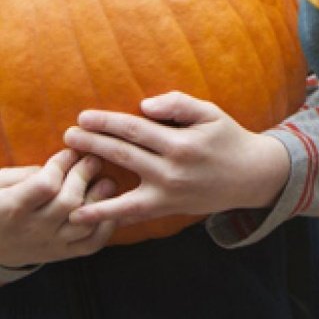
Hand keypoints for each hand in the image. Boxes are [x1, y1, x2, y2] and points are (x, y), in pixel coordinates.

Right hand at [0, 150, 116, 267]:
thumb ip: (24, 175)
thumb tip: (61, 166)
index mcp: (10, 209)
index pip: (45, 185)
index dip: (61, 164)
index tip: (69, 152)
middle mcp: (31, 229)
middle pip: (69, 201)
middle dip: (85, 174)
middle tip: (92, 159)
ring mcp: (48, 244)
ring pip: (84, 222)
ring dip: (100, 198)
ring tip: (105, 180)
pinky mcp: (60, 254)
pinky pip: (90, 244)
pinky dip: (106, 226)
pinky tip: (109, 207)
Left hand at [64, 92, 290, 228]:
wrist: (249, 176)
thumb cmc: (228, 139)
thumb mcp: (211, 114)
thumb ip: (178, 104)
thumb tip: (144, 105)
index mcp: (182, 142)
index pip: (136, 128)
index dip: (107, 122)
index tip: (84, 116)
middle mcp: (172, 169)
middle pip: (123, 153)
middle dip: (92, 142)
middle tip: (68, 134)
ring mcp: (167, 193)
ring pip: (121, 182)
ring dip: (92, 173)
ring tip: (69, 164)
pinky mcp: (166, 209)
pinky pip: (130, 213)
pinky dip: (104, 214)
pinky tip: (79, 213)